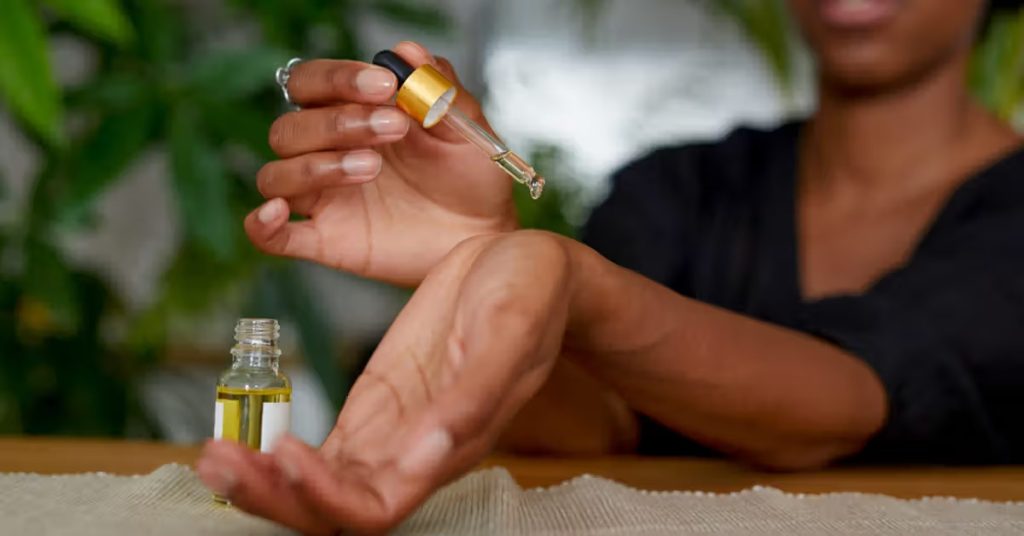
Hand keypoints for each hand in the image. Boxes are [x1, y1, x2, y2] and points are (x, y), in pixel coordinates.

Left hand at [197, 231, 574, 533]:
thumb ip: (473, 397)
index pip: (375, 509)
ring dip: (264, 479)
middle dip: (273, 497)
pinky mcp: (376, 402)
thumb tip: (428, 456)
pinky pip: (324, 447)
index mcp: (448, 447)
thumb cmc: (531, 296)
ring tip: (213, 452)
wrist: (528, 267)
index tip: (286, 454)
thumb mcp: (507, 332)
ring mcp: (391, 430)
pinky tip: (241, 434)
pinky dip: (277, 451)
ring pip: (319, 482)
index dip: (325, 500)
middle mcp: (413, 452)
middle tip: (217, 460)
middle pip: (333, 508)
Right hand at [245, 42, 516, 286]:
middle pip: (290, 127)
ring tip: (372, 167)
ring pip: (276, 174)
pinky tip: (277, 212)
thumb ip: (438, 90)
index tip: (386, 85)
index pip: (311, 83)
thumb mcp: (466, 129)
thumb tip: (409, 51)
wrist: (484, 235)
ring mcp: (323, 198)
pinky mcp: (325, 240)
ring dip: (316, 166)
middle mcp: (327, 152)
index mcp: (352, 114)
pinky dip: (262, 224)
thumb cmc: (470, 178)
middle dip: (337, 122)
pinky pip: (271, 236)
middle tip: (394, 128)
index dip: (338, 79)